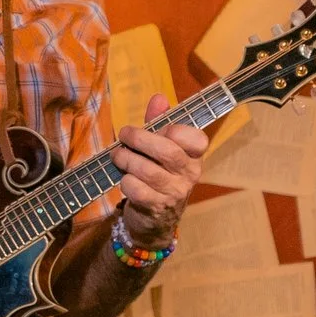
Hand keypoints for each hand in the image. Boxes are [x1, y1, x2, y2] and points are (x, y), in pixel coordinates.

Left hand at [113, 92, 209, 247]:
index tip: (161, 128)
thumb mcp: (160, 146)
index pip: (197, 140)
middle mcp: (189, 174)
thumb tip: (158, 97)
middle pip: (167, 151)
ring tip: (118, 155)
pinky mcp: (156, 208)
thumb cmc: (158, 173)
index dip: (177, 130)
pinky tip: (125, 178)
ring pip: (147, 170)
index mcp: (194, 156)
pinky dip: (125, 181)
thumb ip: (160, 121)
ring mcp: (174, 193)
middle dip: (140, 139)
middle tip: (124, 134)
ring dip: (126, 159)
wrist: (155, 219)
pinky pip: (136, 189)